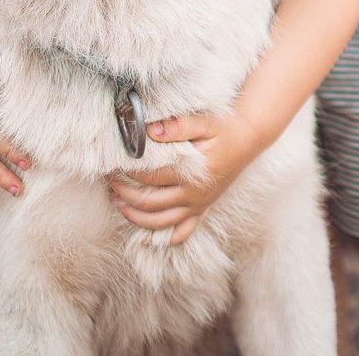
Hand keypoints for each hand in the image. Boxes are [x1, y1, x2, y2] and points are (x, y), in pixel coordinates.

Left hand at [108, 108, 265, 244]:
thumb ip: (178, 126)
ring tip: (118, 203)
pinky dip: (165, 237)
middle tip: (110, 183)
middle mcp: (194, 194)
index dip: (128, 172)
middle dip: (125, 194)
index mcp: (193, 174)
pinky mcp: (202, 209)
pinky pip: (182, 232)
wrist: (249, 138)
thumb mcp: (206, 122)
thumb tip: (150, 131)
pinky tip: (149, 233)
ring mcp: (198, 205)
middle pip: (149, 202)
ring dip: (135, 216)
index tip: (113, 164)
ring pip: (160, 222)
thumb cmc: (225, 128)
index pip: (151, 177)